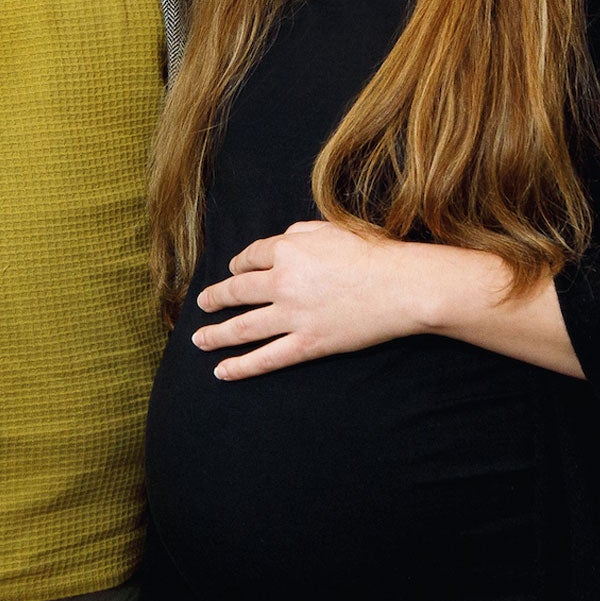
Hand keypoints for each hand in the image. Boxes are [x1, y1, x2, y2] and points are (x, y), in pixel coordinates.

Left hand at [192, 219, 440, 379]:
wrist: (401, 286)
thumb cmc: (371, 253)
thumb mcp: (330, 229)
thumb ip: (298, 233)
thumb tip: (279, 242)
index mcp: (287, 250)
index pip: (251, 258)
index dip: (238, 265)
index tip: (234, 271)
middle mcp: (282, 282)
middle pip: (237, 291)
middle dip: (216, 298)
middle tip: (203, 304)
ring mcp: (293, 316)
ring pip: (242, 328)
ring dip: (215, 334)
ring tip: (198, 340)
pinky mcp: (307, 343)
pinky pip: (267, 358)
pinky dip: (241, 366)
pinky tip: (222, 371)